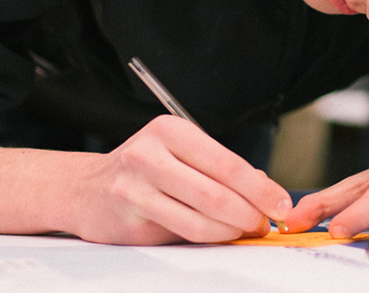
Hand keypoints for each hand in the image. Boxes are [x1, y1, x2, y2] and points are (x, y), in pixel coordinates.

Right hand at [68, 115, 292, 244]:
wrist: (86, 190)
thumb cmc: (143, 171)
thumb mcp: (180, 154)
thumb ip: (219, 169)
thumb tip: (268, 190)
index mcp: (170, 130)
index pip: (227, 162)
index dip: (261, 188)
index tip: (282, 204)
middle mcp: (150, 154)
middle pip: (217, 191)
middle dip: (251, 212)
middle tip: (266, 223)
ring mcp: (136, 187)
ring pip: (202, 217)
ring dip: (233, 229)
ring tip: (246, 230)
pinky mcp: (130, 219)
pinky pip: (183, 233)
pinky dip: (211, 237)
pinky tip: (221, 235)